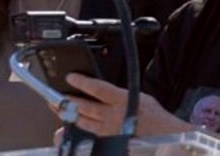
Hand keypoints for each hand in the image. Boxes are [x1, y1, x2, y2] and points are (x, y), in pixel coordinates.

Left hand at [64, 73, 188, 137]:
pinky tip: (68, 130)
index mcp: (122, 100)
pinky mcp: (109, 142)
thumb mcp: (138, 96)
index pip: (98, 89)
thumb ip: (118, 94)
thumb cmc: (154, 117)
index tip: (70, 77)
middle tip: (53, 97)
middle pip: (85, 108)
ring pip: (84, 123)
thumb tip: (101, 91)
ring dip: (69, 115)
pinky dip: (78, 132)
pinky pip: (89, 136)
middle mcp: (114, 117)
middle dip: (67, 102)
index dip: (83, 83)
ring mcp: (110, 131)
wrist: (166, 137)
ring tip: (58, 109)